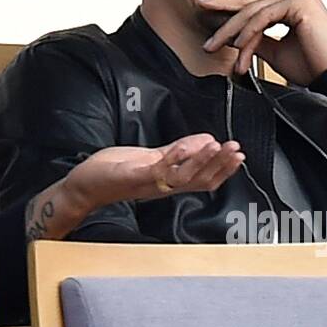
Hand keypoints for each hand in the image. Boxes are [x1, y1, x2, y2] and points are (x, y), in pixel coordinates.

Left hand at [64, 134, 245, 211]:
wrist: (86, 185)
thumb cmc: (116, 172)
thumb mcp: (152, 158)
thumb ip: (179, 150)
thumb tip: (206, 140)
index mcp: (170, 180)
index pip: (204, 178)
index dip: (224, 169)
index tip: (239, 155)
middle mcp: (163, 186)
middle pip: (200, 180)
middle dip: (220, 165)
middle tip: (236, 150)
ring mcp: (150, 183)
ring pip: (184, 177)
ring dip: (202, 160)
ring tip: (217, 146)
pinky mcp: (134, 177)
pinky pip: (158, 171)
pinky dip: (173, 158)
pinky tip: (185, 147)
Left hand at [198, 0, 326, 85]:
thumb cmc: (315, 66)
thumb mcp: (276, 52)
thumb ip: (257, 40)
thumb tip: (235, 38)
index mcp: (294, 4)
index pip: (256, 6)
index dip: (229, 11)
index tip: (207, 14)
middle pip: (252, 7)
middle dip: (225, 24)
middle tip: (207, 39)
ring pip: (255, 12)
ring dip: (234, 34)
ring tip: (219, 48)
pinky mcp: (301, 1)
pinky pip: (264, 16)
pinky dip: (248, 32)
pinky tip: (238, 46)